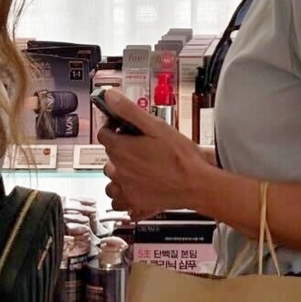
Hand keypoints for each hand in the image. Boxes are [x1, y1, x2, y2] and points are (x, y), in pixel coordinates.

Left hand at [98, 90, 211, 220]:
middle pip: (109, 156)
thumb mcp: (156, 126)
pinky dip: (123, 196)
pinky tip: (136, 188)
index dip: (113, 128)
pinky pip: (119, 202)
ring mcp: (127, 190)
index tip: (123, 128)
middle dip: (120, 148)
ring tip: (137, 167)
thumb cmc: (181, 156)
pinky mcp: (135, 204)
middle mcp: (120, 172)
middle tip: (139, 145)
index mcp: (122, 150)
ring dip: (119, 173)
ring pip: (111, 180)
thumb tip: (110, 97)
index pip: (103, 134)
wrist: (197, 184)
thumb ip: (130, 111)